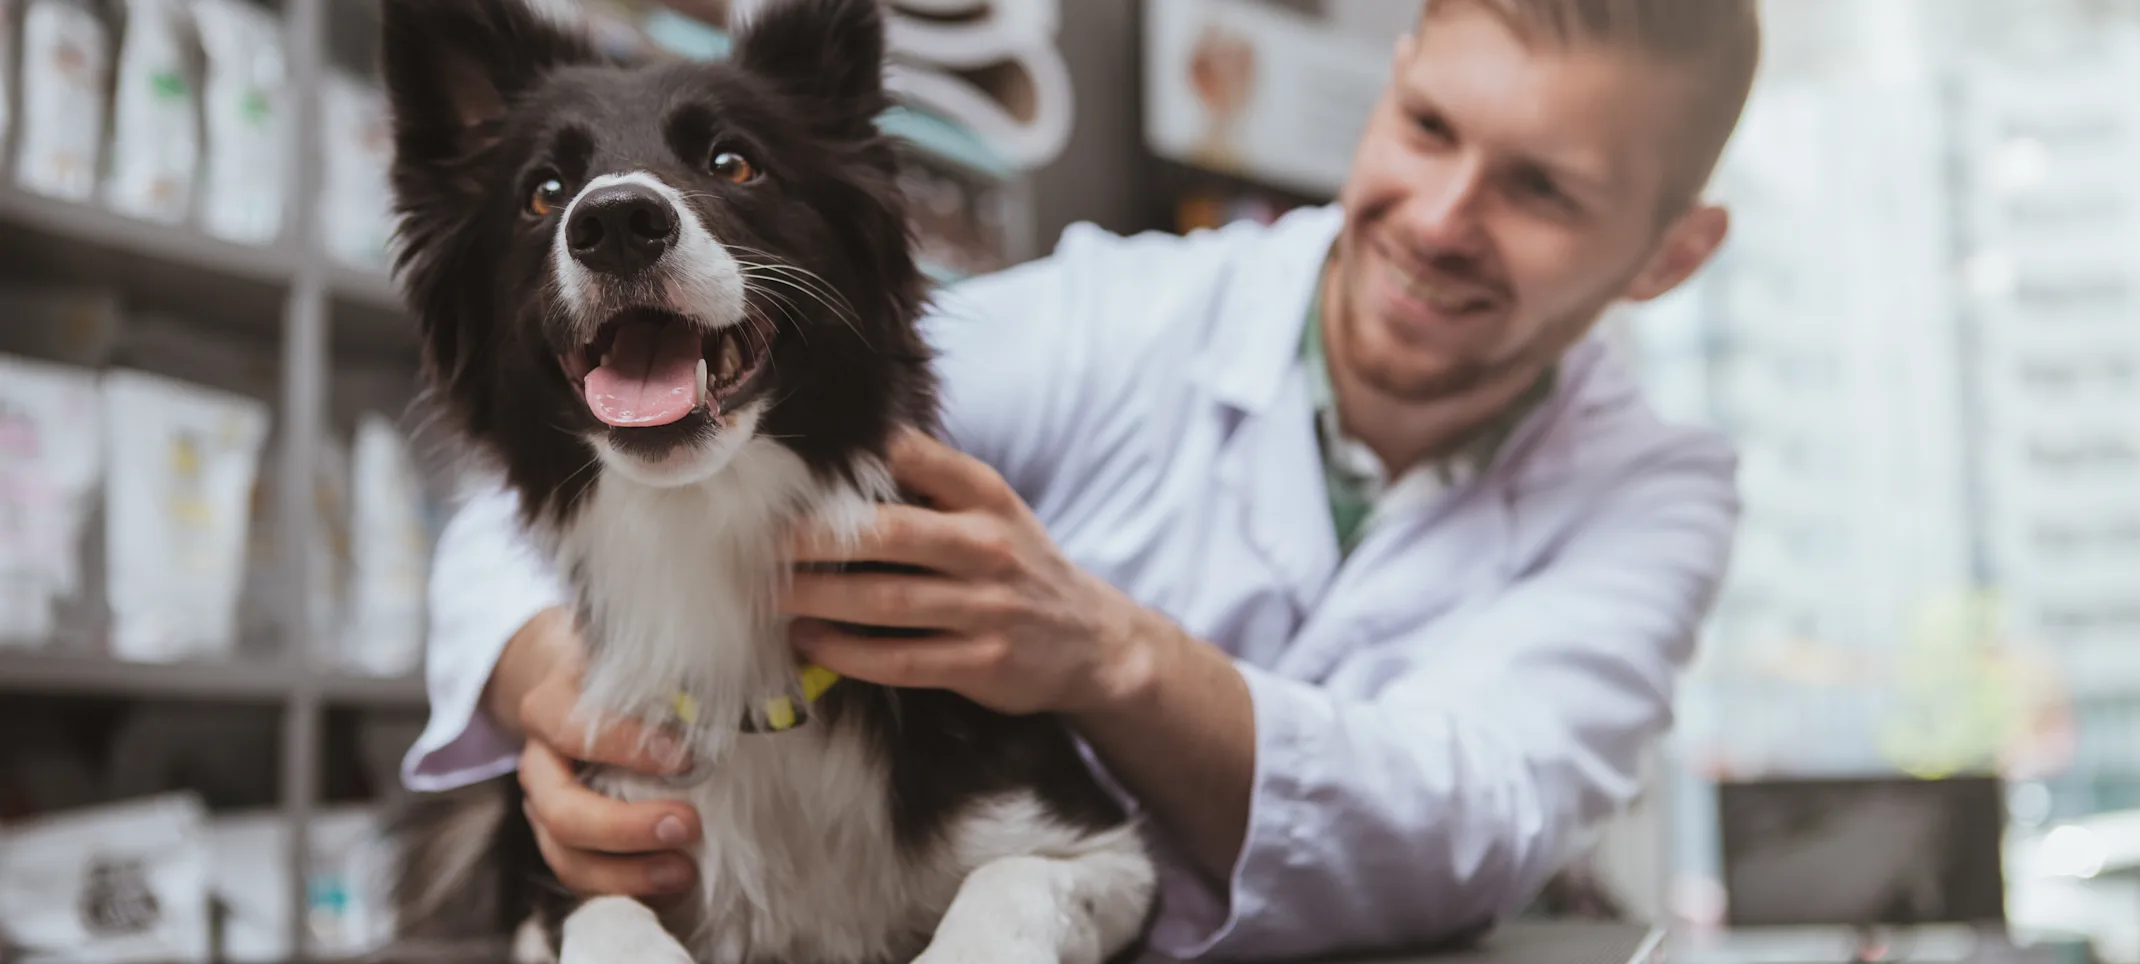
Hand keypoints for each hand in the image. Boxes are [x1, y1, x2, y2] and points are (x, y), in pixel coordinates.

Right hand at [486, 608, 703, 895]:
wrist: (568, 681)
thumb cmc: (616, 668)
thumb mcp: (633, 649)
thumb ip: (675, 655)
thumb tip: (756, 641)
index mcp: (551, 705)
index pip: (572, 726)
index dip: (625, 745)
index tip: (685, 756)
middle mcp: (539, 761)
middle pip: (561, 809)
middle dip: (624, 828)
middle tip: (689, 824)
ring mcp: (543, 805)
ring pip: (564, 854)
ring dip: (624, 874)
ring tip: (684, 872)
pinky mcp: (560, 838)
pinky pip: (581, 875)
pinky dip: (624, 888)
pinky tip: (671, 885)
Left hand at [783, 429, 1157, 716]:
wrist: (1094, 641)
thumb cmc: (1019, 565)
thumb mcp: (991, 508)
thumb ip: (929, 480)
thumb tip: (841, 452)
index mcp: (984, 495)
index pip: (912, 458)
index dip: (849, 460)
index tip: (787, 469)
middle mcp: (988, 546)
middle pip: (886, 534)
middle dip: (813, 539)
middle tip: (758, 543)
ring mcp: (988, 608)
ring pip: (885, 601)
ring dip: (817, 598)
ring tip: (769, 595)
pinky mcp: (982, 663)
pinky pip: (900, 660)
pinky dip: (846, 652)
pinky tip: (808, 642)